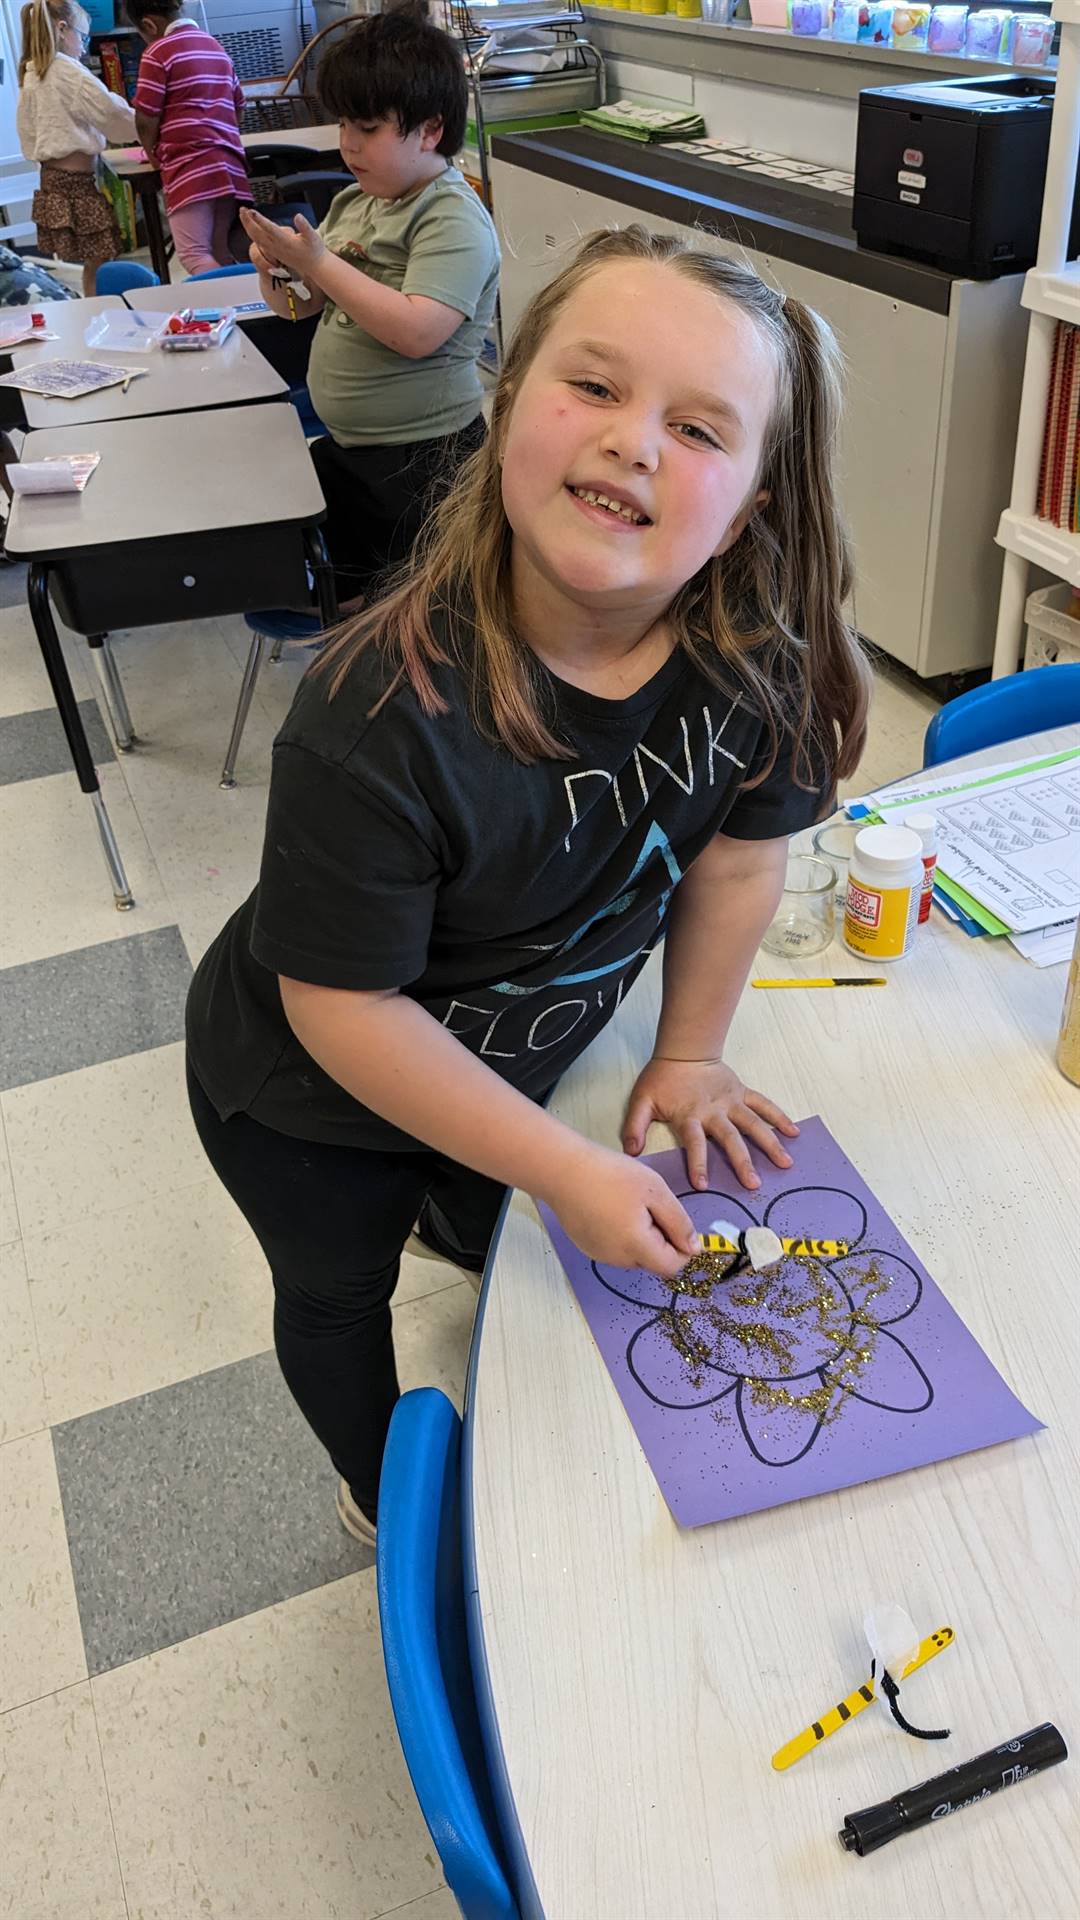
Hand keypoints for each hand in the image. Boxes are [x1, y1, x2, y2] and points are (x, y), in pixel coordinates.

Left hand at [239, 205, 323, 279]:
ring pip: (256, 238)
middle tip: (242, 209)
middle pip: (258, 233)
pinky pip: (258, 242)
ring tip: (242, 214)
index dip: (260, 220)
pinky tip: (248, 226)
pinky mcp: (273, 251)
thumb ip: (305, 226)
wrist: (314, 266)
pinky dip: (251, 232)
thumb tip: (298, 216)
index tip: (251, 212)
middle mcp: (277, 247)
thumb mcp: (314, 237)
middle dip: (248, 221)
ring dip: (247, 226)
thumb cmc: (314, 250)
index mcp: (286, 242)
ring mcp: (274, 250)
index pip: (270, 229)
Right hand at [545, 1142, 699, 1280]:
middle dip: (661, 1238)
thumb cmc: (610, 1174)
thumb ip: (679, 1223)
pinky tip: (610, 1207)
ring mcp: (600, 1255)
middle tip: (649, 1204)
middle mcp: (618, 1259)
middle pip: (653, 1260)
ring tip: (628, 1202)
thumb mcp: (655, 1191)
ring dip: (641, 1235)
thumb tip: (695, 1248)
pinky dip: (621, 1233)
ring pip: (635, 1254)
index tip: (677, 1221)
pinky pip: (615, 1247)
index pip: (673, 1266)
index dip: (684, 1248)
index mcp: (637, 1247)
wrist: (562, 1169)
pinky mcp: (587, 1246)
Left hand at [622, 1057, 798, 1191]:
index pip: (695, 1142)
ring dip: (769, 1143)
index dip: (698, 1162)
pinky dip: (779, 1116)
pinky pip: (763, 1104)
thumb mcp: (642, 1101)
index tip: (703, 1184)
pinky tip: (793, 1132)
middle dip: (742, 1161)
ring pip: (753, 1124)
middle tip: (753, 1184)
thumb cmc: (662, 1078)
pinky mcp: (742, 1092)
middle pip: (730, 1138)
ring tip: (785, 1163)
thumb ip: (635, 1126)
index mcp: (690, 1115)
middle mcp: (714, 1111)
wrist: (684, 1050)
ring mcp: (731, 1101)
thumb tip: (632, 1152)